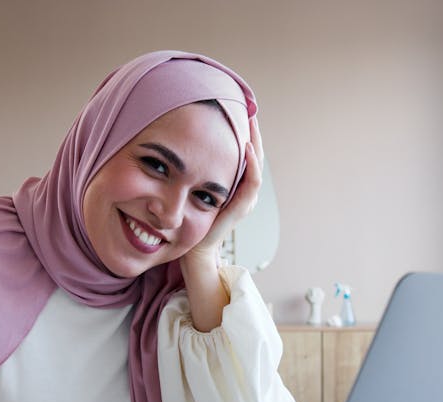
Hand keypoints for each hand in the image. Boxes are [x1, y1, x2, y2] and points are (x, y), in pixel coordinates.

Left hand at [183, 116, 264, 263]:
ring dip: (255, 142)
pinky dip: (252, 163)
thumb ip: (198, 171)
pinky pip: (252, 181)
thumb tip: (186, 145)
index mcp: (236, 186)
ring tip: (251, 121)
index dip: (245, 133)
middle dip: (253, 132)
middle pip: (255, 155)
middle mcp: (245, 192)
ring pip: (257, 164)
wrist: (194, 250)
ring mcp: (245, 200)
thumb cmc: (192, 221)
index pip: (245, 154)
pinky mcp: (241, 207)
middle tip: (248, 109)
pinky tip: (246, 146)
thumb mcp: (196, 188)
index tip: (239, 111)